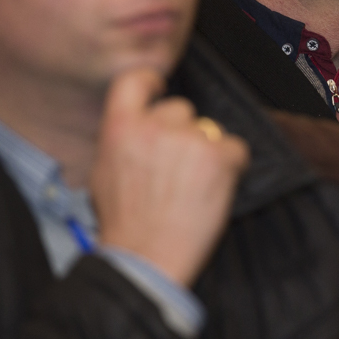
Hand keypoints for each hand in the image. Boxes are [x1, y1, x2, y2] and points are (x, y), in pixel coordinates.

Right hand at [91, 68, 249, 286]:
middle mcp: (154, 126)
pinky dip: (231, 167)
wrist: (145, 259)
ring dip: (207, 151)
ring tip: (193, 186)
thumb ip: (123, 138)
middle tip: (177, 168)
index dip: (151, 82)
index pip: (136, 79)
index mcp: (120, 127)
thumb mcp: (102, 171)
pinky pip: (235, 149)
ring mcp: (189, 139)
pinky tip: (214, 190)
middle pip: (181, 109)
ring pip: (209, 130)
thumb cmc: (124, 223)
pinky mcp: (219, 157)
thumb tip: (139, 122)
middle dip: (182, 132)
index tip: (159, 88)